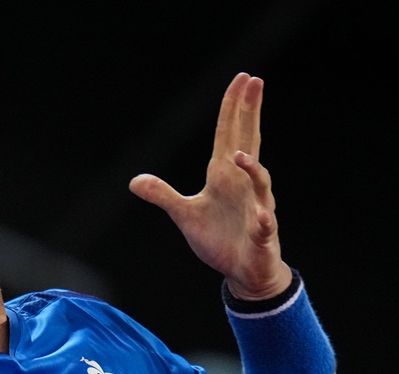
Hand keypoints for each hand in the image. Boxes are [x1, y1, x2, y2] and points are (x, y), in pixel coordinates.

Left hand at [129, 72, 290, 298]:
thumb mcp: (185, 214)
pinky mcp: (262, 235)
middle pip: (250, 142)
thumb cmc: (219, 239)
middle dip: (252, 113)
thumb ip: (163, 195)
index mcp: (225, 176)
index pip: (230, 134)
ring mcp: (257, 208)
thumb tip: (134, 181)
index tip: (243, 79)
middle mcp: (245, 185)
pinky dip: (263, 221)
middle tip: (256, 82)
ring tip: (241, 156)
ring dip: (253, 170)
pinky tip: (260, 218)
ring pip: (260, 183)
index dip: (235, 108)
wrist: (244, 270)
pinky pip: (264, 226)